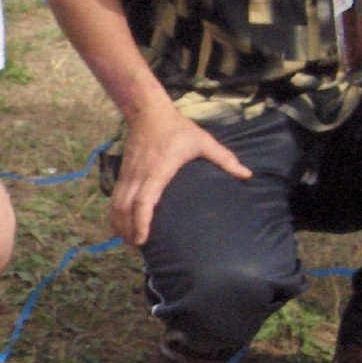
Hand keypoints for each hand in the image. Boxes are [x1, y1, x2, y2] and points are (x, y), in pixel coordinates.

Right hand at [110, 102, 251, 246]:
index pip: (143, 200)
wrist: (148, 112)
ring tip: (128, 243)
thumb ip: (224, 158)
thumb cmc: (177, 128)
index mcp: (157, 170)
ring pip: (116, 206)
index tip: (142, 239)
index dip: (140, 221)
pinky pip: (115, 199)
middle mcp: (139, 175)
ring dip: (119, 226)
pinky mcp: (123, 174)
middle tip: (137, 250)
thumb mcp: (202, 141)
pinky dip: (115, 215)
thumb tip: (247, 174)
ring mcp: (128, 175)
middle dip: (127, 231)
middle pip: (124, 209)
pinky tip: (120, 226)